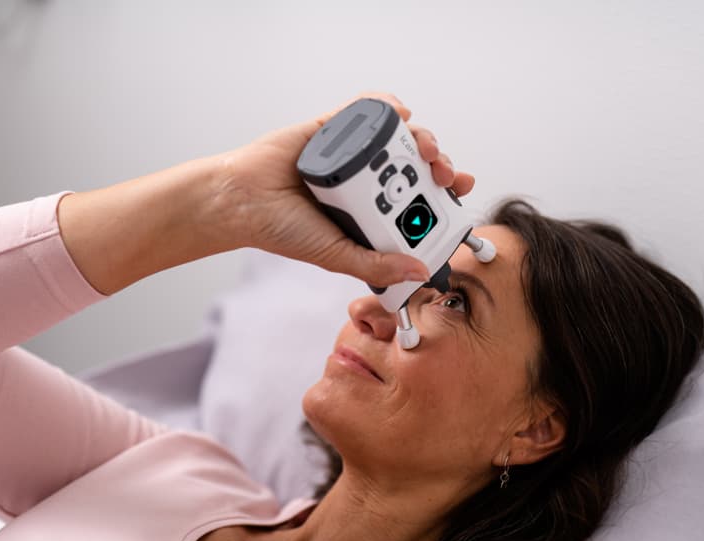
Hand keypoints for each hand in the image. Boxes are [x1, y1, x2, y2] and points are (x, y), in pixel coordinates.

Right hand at [215, 92, 475, 286]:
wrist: (243, 202)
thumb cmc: (283, 230)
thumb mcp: (338, 256)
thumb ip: (377, 265)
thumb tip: (418, 271)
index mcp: (369, 211)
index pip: (416, 199)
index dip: (443, 193)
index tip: (460, 190)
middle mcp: (363, 180)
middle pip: (413, 166)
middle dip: (438, 165)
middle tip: (445, 173)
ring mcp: (349, 153)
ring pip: (396, 138)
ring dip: (420, 138)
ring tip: (423, 148)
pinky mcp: (330, 128)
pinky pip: (363, 110)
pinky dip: (385, 106)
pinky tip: (399, 113)